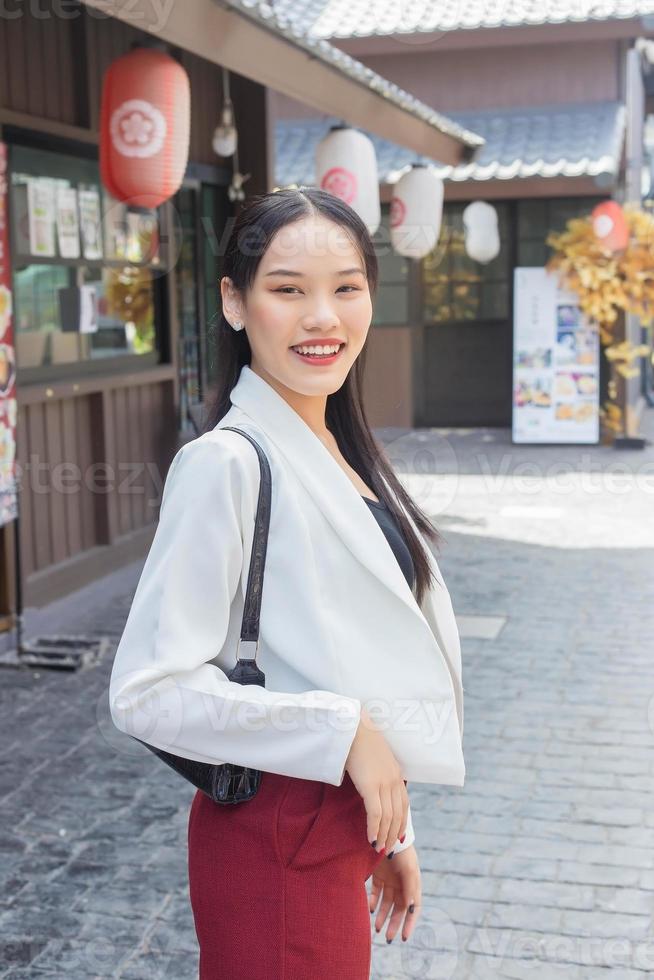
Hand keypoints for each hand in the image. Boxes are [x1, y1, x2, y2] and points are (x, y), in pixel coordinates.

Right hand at [345, 706, 408, 853]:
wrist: (352, 726)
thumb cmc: (357, 740)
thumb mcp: (373, 758)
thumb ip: (376, 772)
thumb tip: (370, 785)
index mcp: (396, 773)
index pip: (404, 805)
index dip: (402, 823)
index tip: (398, 837)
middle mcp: (394, 779)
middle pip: (398, 814)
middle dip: (394, 834)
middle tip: (387, 849)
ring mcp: (384, 782)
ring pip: (388, 817)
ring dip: (384, 836)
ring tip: (378, 849)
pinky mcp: (370, 785)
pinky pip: (375, 814)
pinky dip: (374, 829)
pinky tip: (370, 839)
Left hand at [369, 845, 420, 942]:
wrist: (386, 832)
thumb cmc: (401, 852)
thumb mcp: (408, 870)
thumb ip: (410, 889)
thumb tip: (409, 910)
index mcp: (413, 884)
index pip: (413, 908)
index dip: (409, 923)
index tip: (404, 937)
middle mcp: (402, 884)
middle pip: (398, 909)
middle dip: (393, 924)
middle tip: (387, 937)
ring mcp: (390, 880)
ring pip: (386, 904)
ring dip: (382, 915)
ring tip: (376, 928)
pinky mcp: (378, 875)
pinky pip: (376, 893)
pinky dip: (372, 901)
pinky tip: (369, 908)